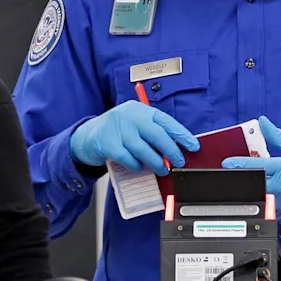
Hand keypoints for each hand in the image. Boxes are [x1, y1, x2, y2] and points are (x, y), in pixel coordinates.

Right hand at [70, 100, 199, 175]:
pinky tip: (139, 167)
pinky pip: (128, 158)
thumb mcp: (135, 126)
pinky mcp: (107, 143)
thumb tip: (176, 149)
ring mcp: (117, 128)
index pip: (166, 121)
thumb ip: (152, 133)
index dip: (182, 134)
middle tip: (179, 162)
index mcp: (141, 109)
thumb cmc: (117, 132)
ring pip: (143, 149)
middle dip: (171, 151)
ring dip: (156, 162)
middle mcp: (129, 115)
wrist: (87, 136)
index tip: (193, 146)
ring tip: (162, 170)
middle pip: (157, 134)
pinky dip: (136, 165)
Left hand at [220, 116, 280, 223]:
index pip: (258, 167)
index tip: (227, 163)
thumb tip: (262, 122)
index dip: (240, 164)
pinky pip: (269, 212)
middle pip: (254, 186)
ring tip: (243, 187)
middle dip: (241, 181)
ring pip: (260, 202)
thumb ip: (277, 137)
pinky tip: (260, 197)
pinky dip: (262, 204)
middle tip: (230, 175)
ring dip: (251, 194)